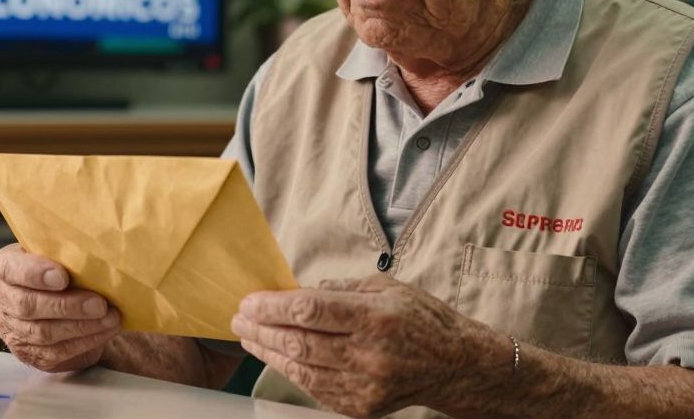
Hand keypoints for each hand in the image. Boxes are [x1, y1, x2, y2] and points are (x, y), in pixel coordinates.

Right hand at [0, 244, 122, 371]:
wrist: (62, 305)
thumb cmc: (63, 270)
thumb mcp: (59, 255)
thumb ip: (66, 252)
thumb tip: (95, 251)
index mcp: (7, 267)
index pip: (12, 269)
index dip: (36, 274)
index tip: (63, 277)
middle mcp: (3, 299)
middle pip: (28, 306)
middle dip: (67, 306)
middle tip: (99, 304)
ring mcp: (13, 330)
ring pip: (43, 333)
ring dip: (82, 326)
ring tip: (110, 318)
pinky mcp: (30, 354)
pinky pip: (56, 352)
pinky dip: (85, 342)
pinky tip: (105, 330)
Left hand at [231, 274, 509, 417]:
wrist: (455, 364)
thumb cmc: (420, 318)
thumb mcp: (385, 287)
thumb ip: (339, 289)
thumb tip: (296, 291)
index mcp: (375, 316)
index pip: (310, 311)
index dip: (273, 307)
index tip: (250, 300)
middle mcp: (369, 354)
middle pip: (299, 343)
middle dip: (262, 329)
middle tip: (239, 318)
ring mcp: (365, 385)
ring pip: (301, 370)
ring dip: (268, 353)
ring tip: (249, 337)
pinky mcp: (361, 407)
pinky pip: (315, 389)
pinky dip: (291, 372)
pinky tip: (276, 358)